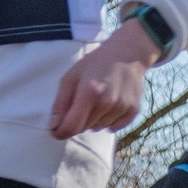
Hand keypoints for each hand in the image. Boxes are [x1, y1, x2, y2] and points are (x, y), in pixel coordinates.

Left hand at [48, 21, 163, 138]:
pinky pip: (113, 127)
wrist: (128, 55)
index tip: (56, 129)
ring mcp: (122, 107)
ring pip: (98, 127)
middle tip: (80, 103)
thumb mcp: (71, 77)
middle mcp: (108, 102)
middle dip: (77, 121)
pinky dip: (107, 121)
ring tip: (96, 101)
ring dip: (92, 120)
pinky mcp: (133, 110)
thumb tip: (54, 127)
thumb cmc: (94, 64)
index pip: (71, 127)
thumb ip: (60, 103)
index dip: (60, 132)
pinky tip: (108, 106)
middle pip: (83, 128)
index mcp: (89, 92)